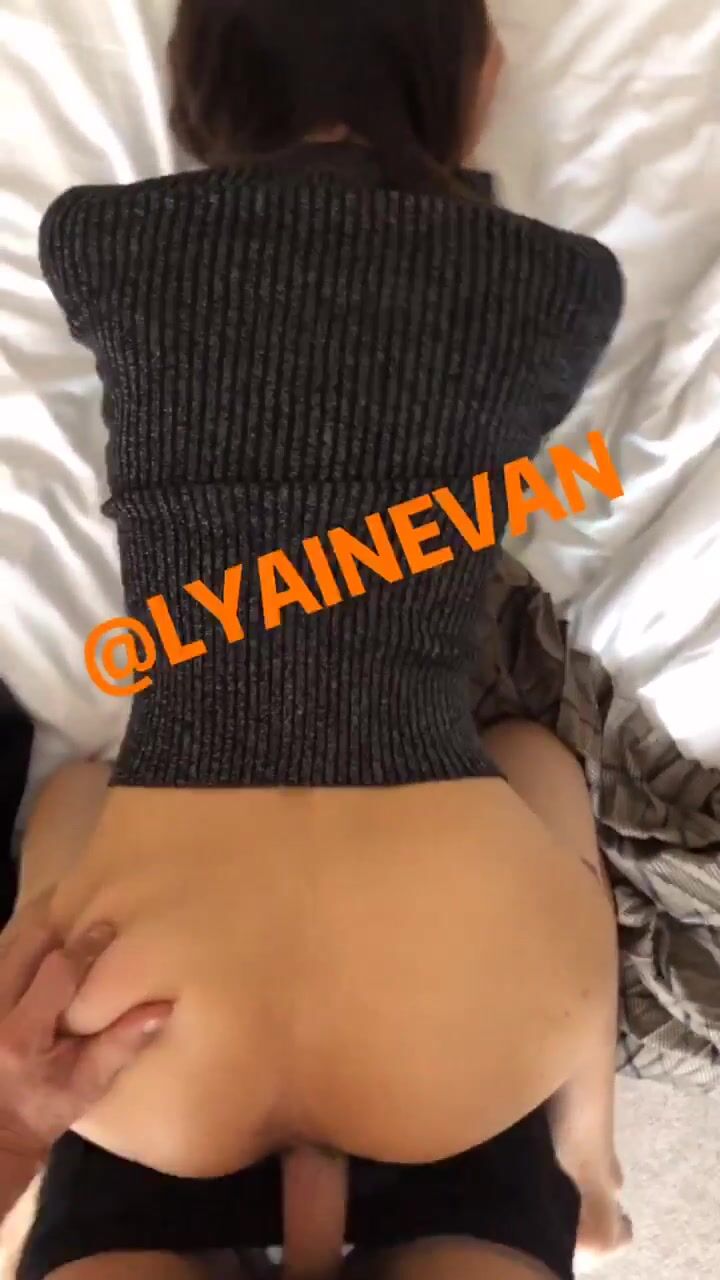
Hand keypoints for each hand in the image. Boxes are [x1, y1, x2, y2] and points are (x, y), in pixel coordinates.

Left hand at [0, 896, 170, 1157]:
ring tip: (62, 931)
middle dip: (56, 931)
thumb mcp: (88, 1085)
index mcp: (21, 1035)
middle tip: (84, 926)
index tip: (107, 929)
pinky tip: (36, 952)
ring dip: (34, 937)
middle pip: (24, 945)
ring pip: (6, 946)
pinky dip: (17, 950)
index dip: (85, 946)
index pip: (57, 971)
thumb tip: (164, 1008)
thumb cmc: (44, 1110)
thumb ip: (122, 1044)